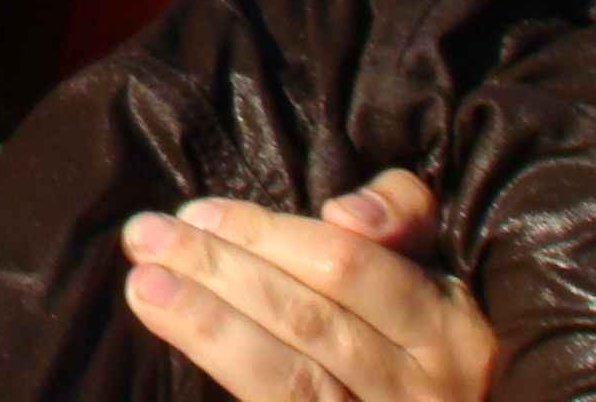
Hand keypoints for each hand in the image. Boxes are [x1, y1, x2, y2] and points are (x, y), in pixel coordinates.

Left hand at [122, 169, 496, 401]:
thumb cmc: (420, 321)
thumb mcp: (430, 263)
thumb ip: (400, 213)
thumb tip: (346, 214)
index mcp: (451, 328)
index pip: (349, 268)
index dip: (269, 235)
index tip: (198, 211)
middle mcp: (426, 389)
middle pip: (309, 320)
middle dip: (220, 271)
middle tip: (146, 234)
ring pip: (290, 380)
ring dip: (207, 326)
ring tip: (144, 284)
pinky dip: (222, 364)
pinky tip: (175, 336)